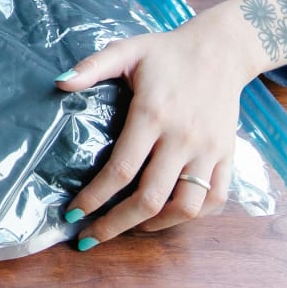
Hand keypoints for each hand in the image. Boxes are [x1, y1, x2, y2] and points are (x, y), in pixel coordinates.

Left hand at [53, 0, 286, 244]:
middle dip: (117, 224)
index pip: (121, 169)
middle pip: (150, 198)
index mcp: (153, 115)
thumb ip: (93, 67)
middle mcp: (183, 138)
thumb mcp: (127, 50)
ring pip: (186, 206)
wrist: (222, 49)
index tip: (74, 215)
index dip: (95, 197)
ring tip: (128, 228)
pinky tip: (167, 215)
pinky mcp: (228, 156)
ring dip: (155, 226)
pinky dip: (192, 215)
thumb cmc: (166, 52)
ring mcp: (209, 151)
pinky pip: (216, 199)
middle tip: (91, 237)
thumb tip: (58, 84)